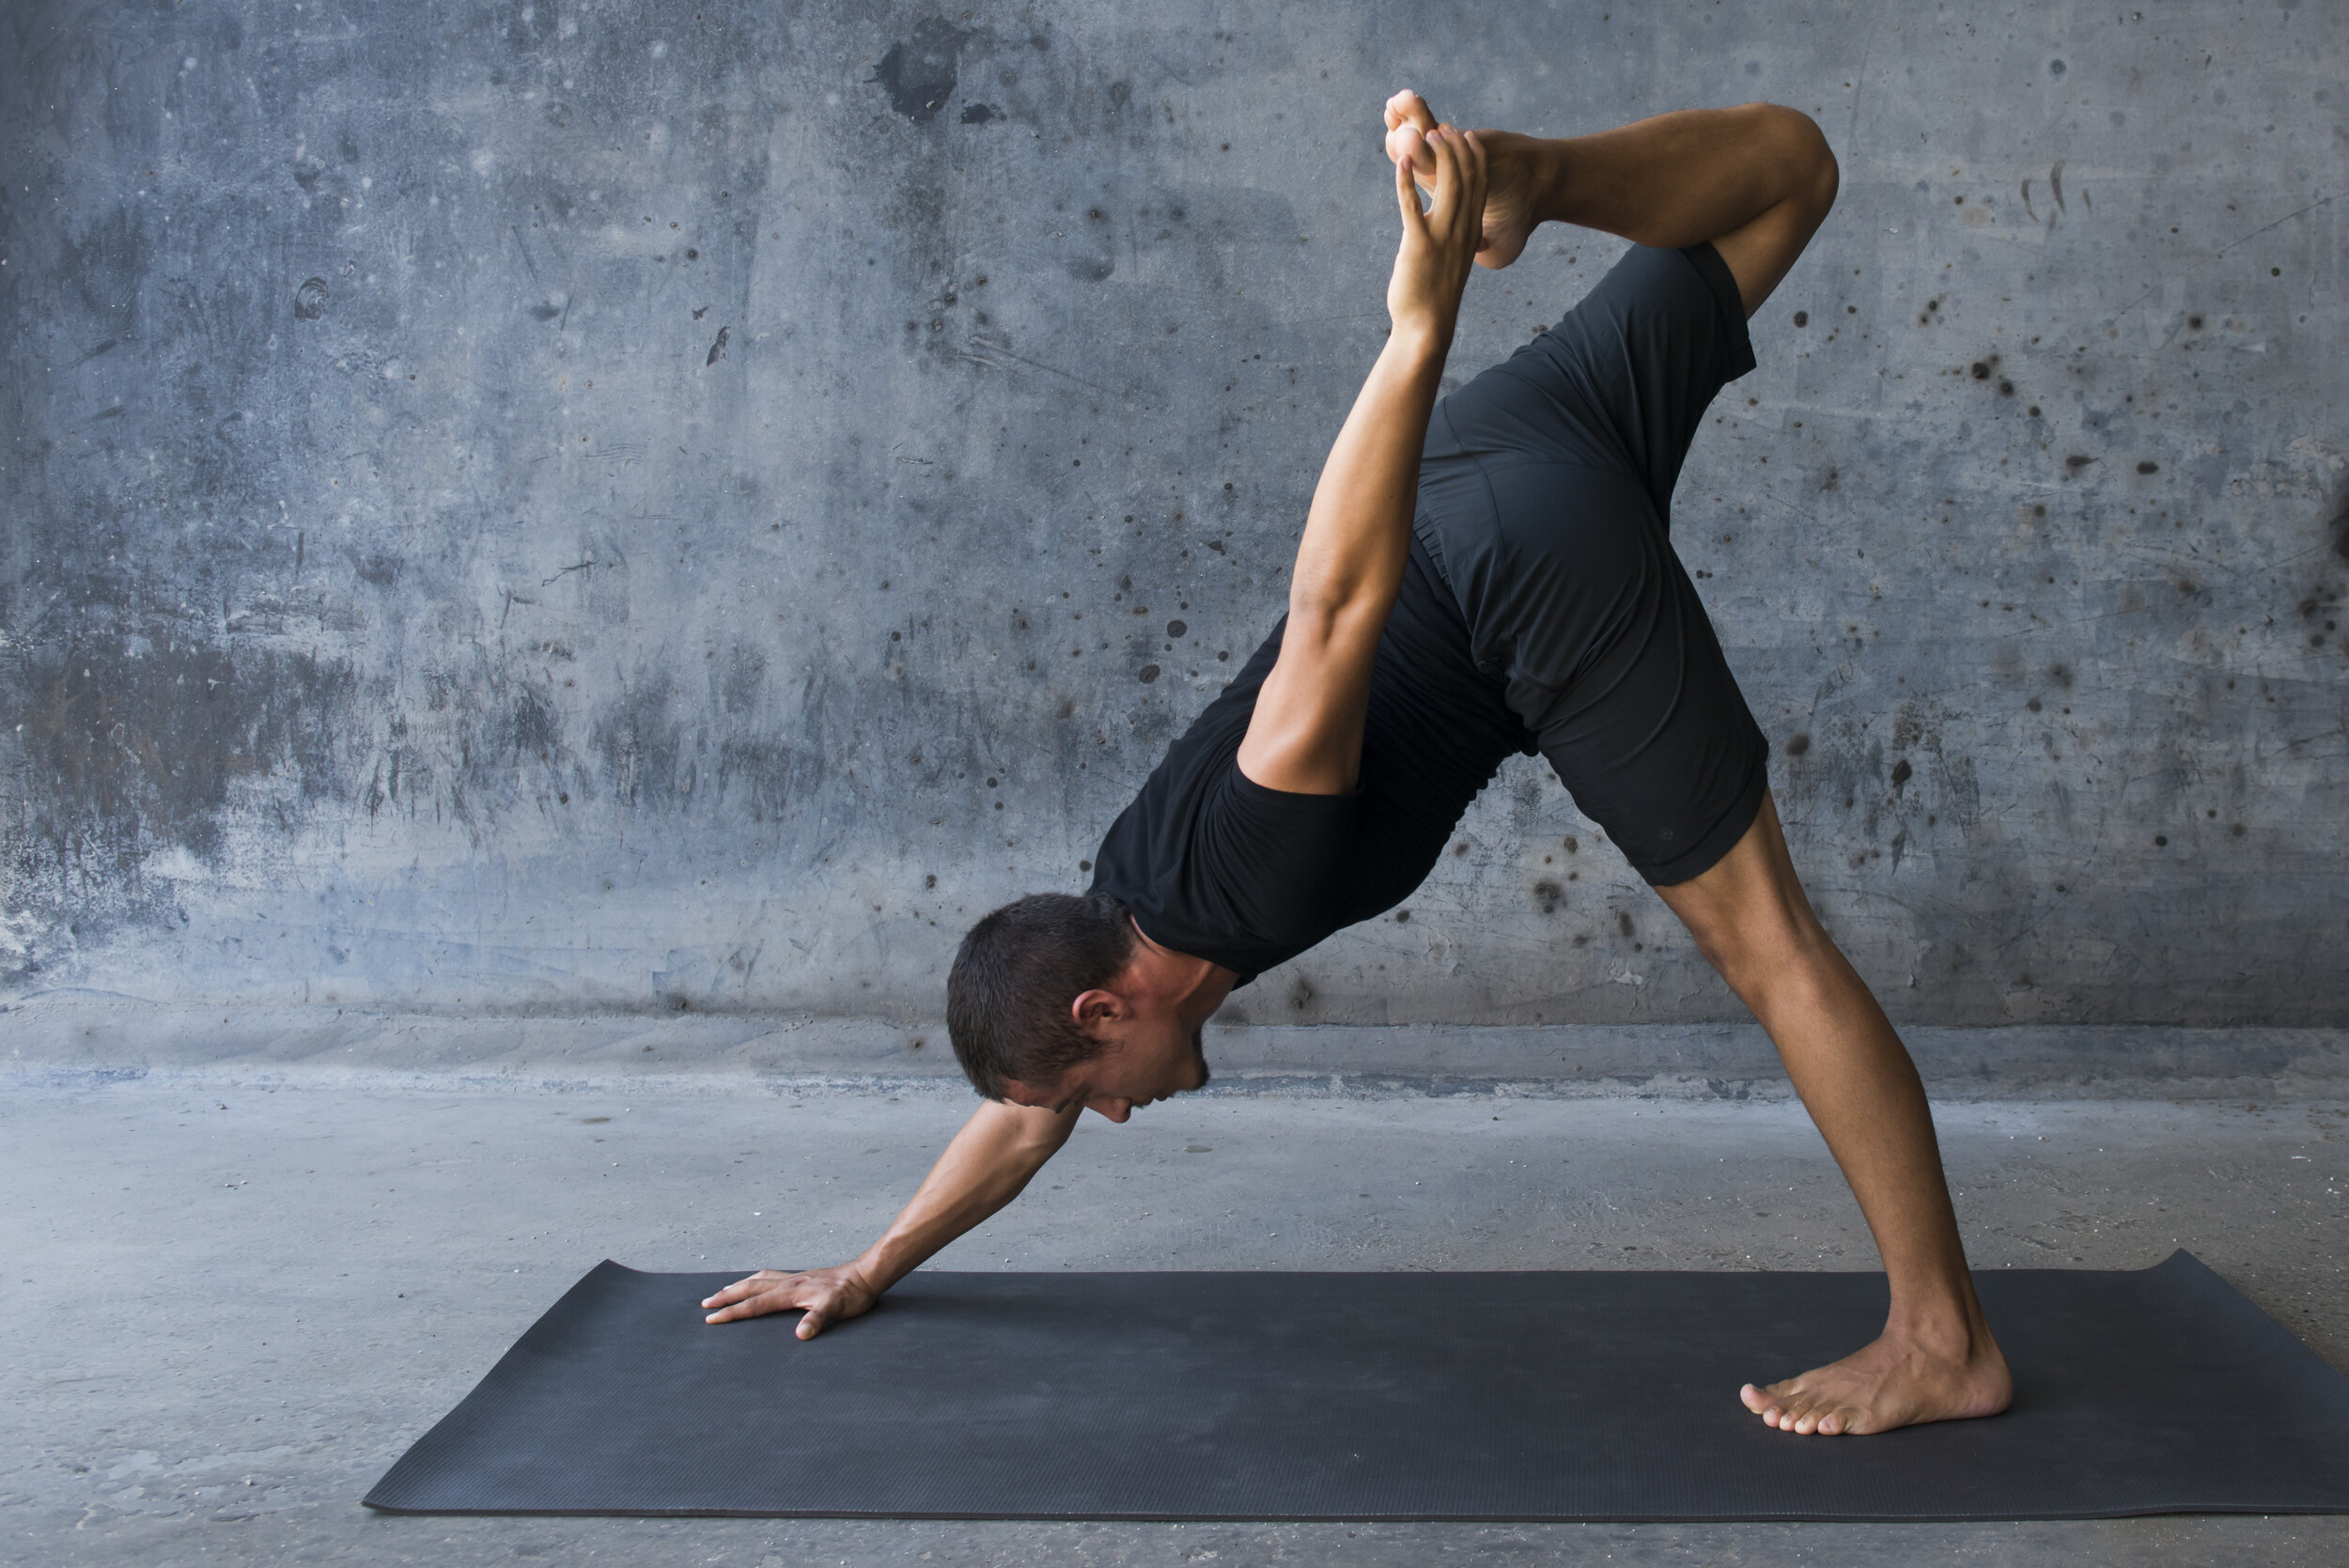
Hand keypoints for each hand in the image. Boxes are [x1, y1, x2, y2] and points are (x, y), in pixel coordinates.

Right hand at [701, 1262, 879, 1338]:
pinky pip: (771, 1276)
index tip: (711, 1319)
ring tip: (723, 1290)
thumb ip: (817, 1319)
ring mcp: (794, 1278)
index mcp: (791, 1292)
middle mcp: (788, 1282)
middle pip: (750, 1288)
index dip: (732, 1312)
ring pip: (758, 1279)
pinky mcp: (801, 1277)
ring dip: (738, 1286)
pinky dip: (757, 1279)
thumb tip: (801, 1334)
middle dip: (726, 1297)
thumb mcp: (836, 1309)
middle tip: (705, 1304)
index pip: (755, 1304)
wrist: (865, 1275)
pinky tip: (758, 1282)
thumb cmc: (851, 1295)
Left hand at [1384, 115, 1486, 341]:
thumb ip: (1457, 241)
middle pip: (1467, 178)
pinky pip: (1412, 207)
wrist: (1427, 327)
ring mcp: (1442, 237)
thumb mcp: (1453, 261)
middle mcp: (1462, 230)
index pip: (1481, 184)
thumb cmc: (1435, 295)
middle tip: (1443, 127)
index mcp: (1471, 231)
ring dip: (1437, 157)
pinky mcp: (1419, 246)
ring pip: (1447, 186)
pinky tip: (1402, 163)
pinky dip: (1406, 182)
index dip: (1474, 156)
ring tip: (1425, 135)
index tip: (1465, 134)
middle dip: (1456, 147)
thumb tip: (1461, 232)